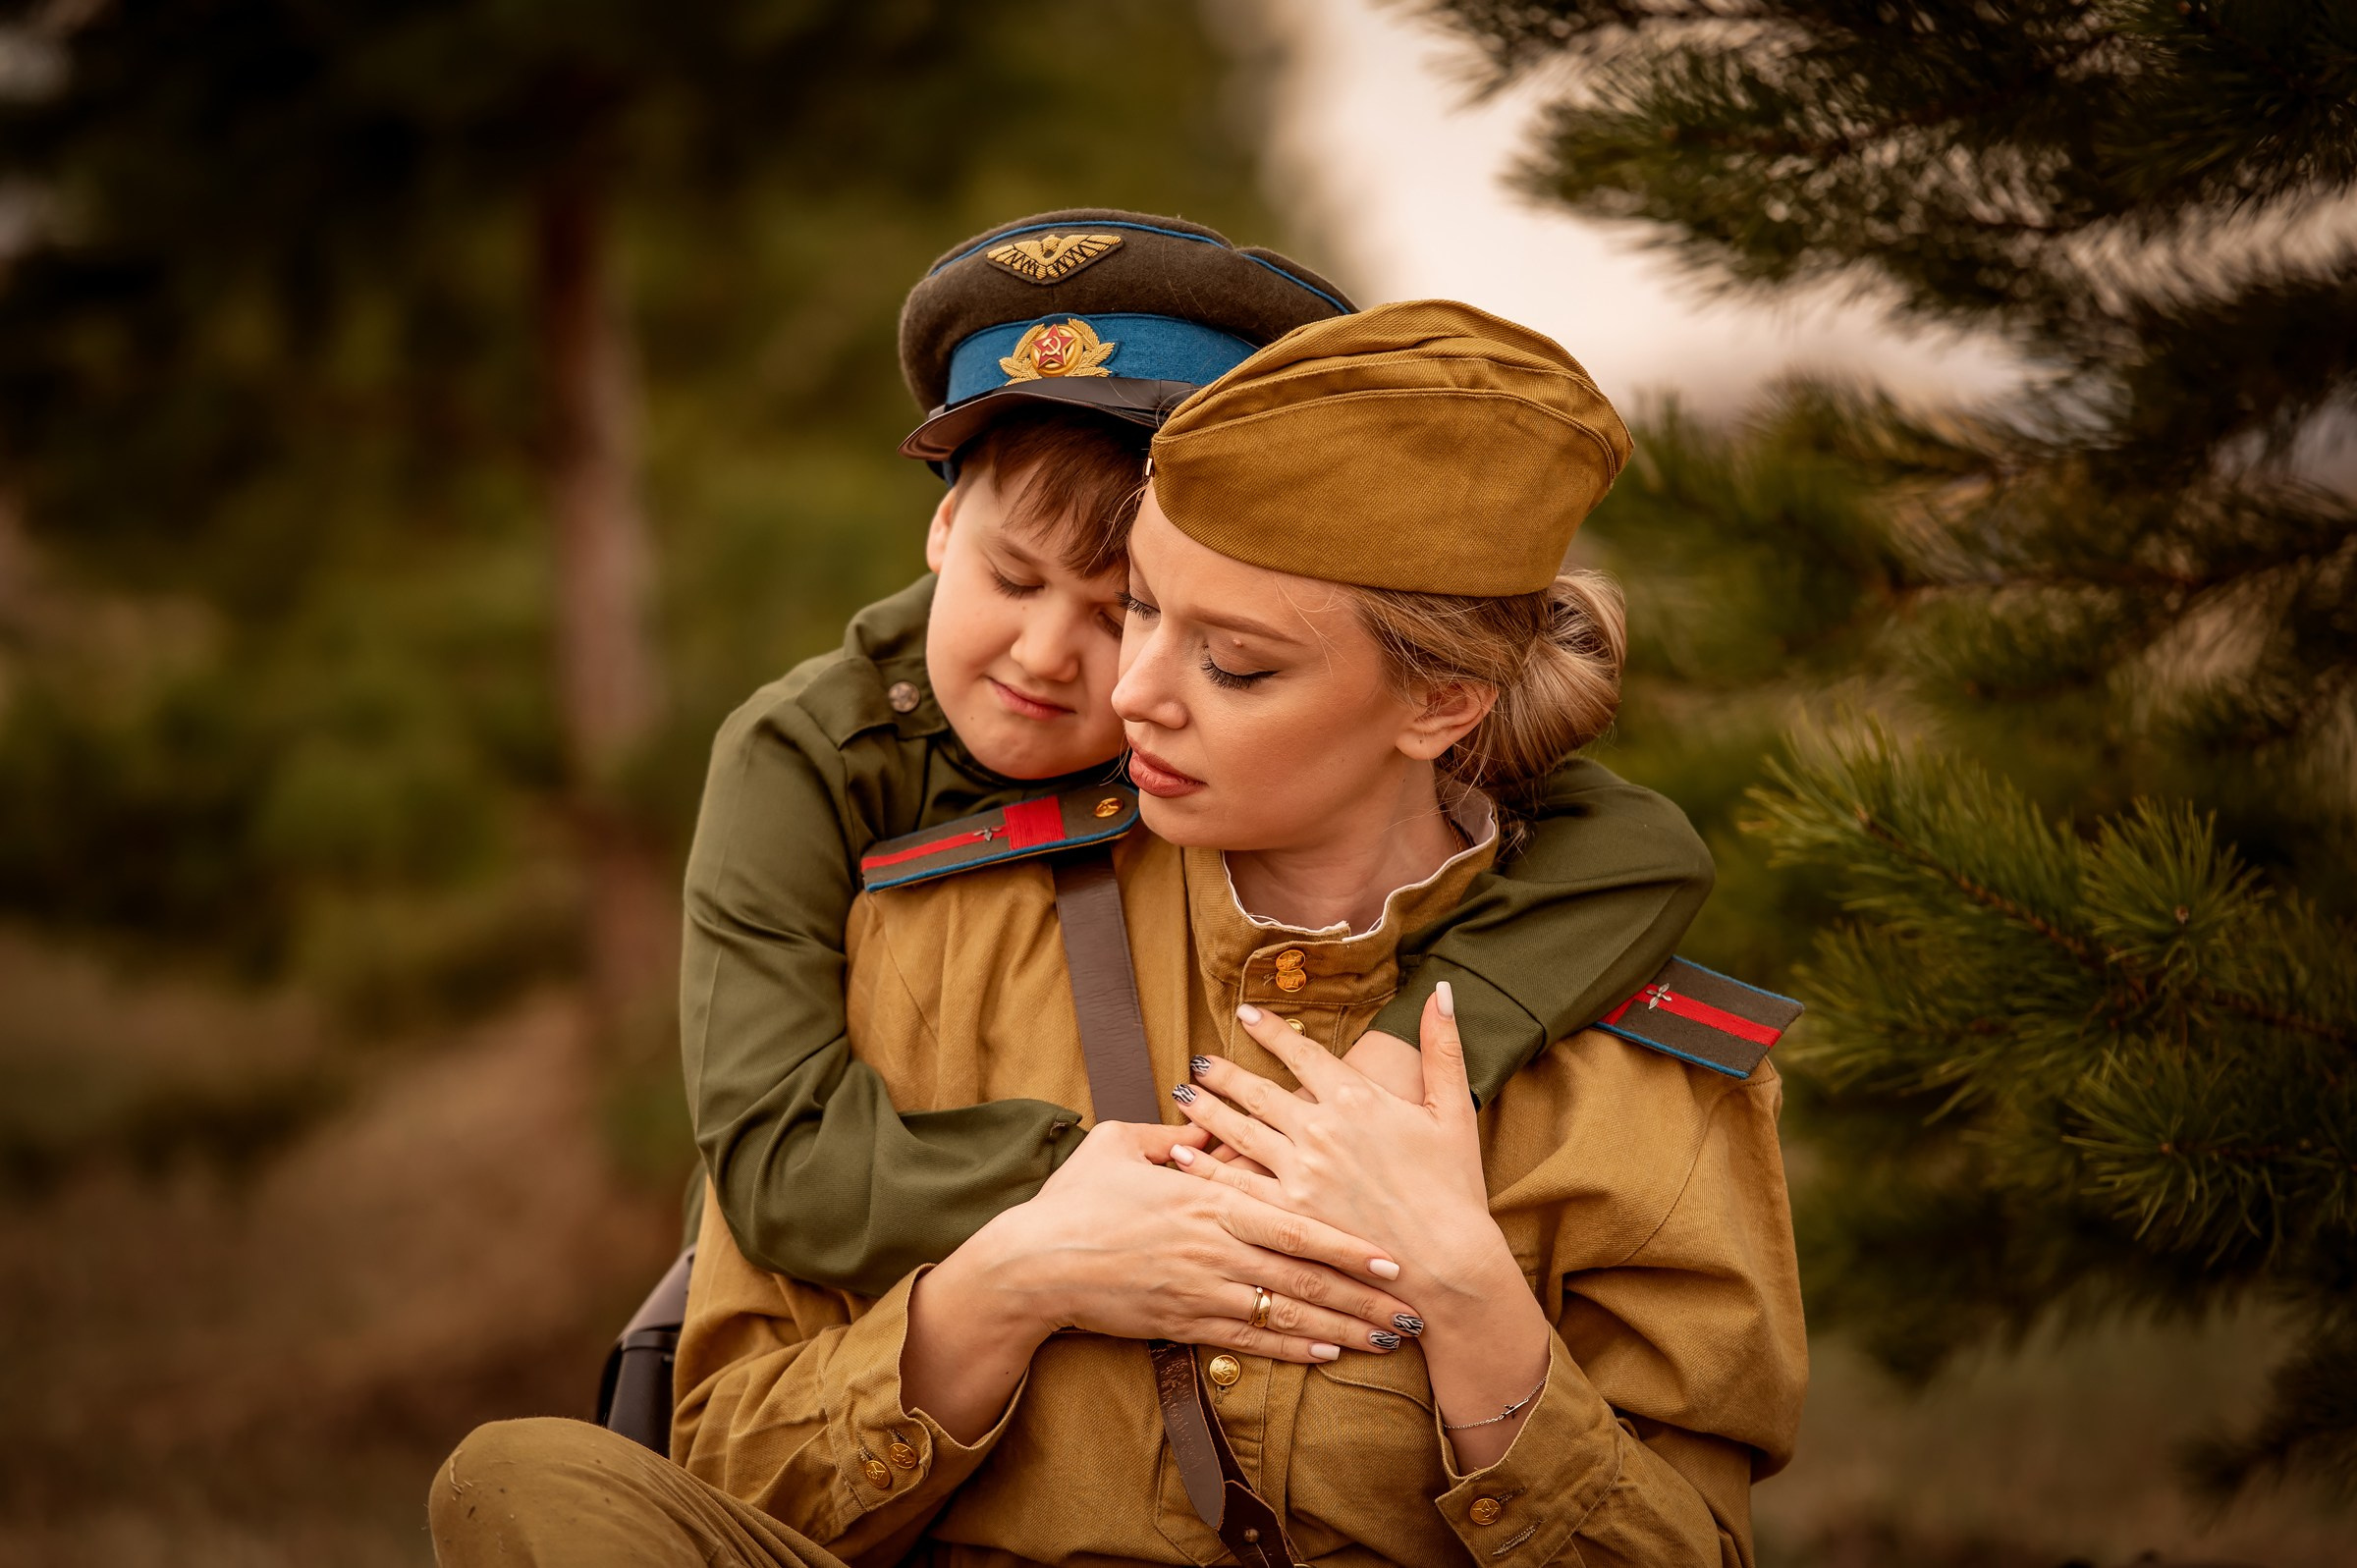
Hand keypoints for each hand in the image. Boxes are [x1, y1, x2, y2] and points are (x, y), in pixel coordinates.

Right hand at [967, 1121, 1418, 1362]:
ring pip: (1286, 1316)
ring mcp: (1200, 1292)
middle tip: (1413, 1308)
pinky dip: (1291, 1350)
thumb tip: (1206, 1130)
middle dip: (1365, 1295)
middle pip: (1306, 1277)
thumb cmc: (1074, 1200)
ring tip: (1385, 1339)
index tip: (1391, 1255)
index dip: (1348, 1244)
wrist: (1031, 1264)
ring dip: (1341, 1329)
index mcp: (1208, 1202)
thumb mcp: (1119, 1145)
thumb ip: (1172, 1137)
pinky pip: (1249, 1341)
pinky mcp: (1181, 1323)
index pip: (1296, 1225)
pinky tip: (1326, 1354)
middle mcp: (1214, 1250)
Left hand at [1168, 987, 1554, 1465]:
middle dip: (1224, 1073)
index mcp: (1356, 1098)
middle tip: (1200, 1061)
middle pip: (1257, 1091)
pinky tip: (1181, 1154)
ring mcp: (1300, 1173)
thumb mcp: (1455, 1109)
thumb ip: (1443, 1046)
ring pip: (1238, 1131)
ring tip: (1182, 1094)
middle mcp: (1319, 1129)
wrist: (1448, 1264)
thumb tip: (1441, 988)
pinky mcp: (1288, 1215)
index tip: (1245, 1015)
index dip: (1269, 1031)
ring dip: (1206, 1111)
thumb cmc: (1456, 1188)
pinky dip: (1204, 1165)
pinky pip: (1234, 1184)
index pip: (1300, 1053)